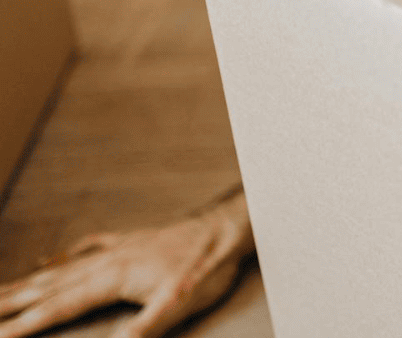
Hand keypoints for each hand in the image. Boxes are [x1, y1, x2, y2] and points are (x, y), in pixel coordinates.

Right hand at [0, 190, 252, 337]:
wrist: (227, 227)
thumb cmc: (207, 265)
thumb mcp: (179, 302)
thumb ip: (144, 327)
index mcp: (112, 278)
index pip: (59, 306)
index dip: (25, 324)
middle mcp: (106, 261)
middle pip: (48, 286)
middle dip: (10, 302)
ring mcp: (116, 249)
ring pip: (60, 269)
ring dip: (25, 283)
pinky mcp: (129, 242)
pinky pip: (85, 249)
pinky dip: (61, 258)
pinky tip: (46, 262)